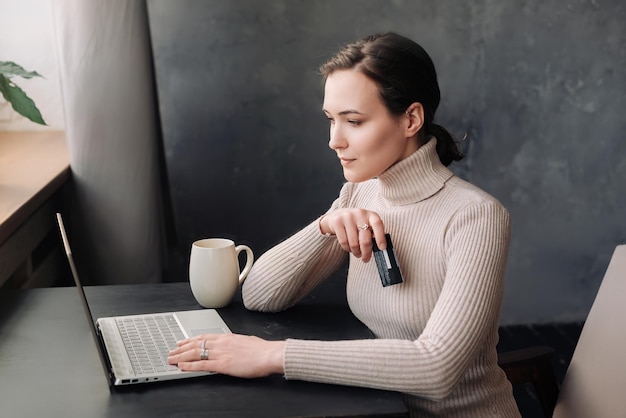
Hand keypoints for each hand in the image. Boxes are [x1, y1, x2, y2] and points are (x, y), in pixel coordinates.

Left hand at [167, 334, 284, 377]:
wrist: (269, 354)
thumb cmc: (263, 349)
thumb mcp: (246, 341)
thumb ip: (236, 343)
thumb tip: (234, 345)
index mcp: (227, 337)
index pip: (204, 337)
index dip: (190, 340)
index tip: (182, 342)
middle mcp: (221, 343)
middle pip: (196, 344)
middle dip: (181, 349)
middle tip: (171, 352)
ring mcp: (221, 353)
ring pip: (195, 353)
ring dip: (181, 357)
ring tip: (171, 359)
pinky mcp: (222, 364)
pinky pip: (201, 365)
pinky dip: (190, 366)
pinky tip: (182, 366)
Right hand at [319, 208, 385, 261]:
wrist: (337, 216)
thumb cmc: (355, 223)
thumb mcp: (366, 224)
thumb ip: (373, 233)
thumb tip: (379, 249)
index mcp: (370, 215)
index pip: (378, 224)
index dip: (380, 237)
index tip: (382, 248)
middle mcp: (360, 214)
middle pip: (365, 239)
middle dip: (366, 253)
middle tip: (365, 258)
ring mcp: (348, 217)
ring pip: (354, 243)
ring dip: (356, 252)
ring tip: (356, 252)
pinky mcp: (337, 222)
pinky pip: (344, 242)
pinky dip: (347, 248)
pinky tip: (349, 247)